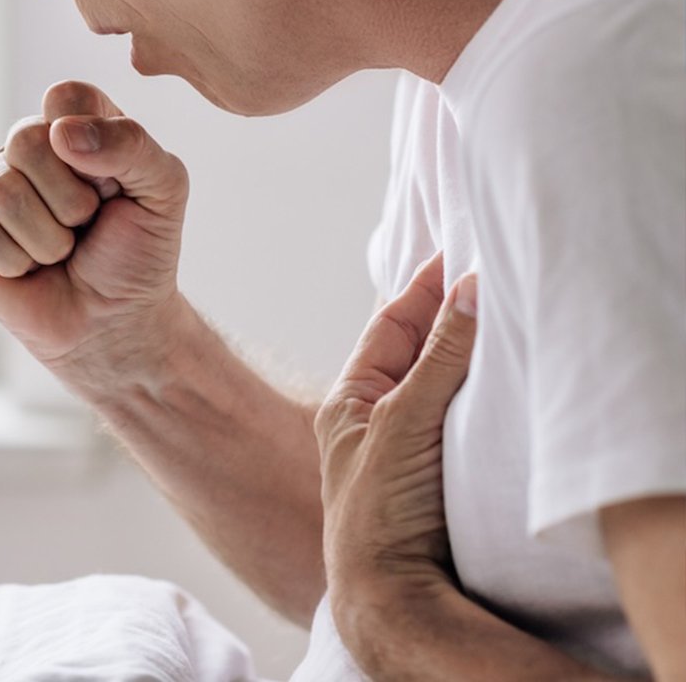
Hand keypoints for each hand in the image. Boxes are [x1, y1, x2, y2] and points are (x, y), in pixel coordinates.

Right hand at [0, 80, 189, 374]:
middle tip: (85, 224)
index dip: (93, 143)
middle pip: (25, 140)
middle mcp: (28, 145)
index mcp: (76, 124)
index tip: (114, 184)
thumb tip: (60, 132)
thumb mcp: (164, 190)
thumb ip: (130, 144)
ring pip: (3, 191)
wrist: (114, 323)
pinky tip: (29, 268)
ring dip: (48, 239)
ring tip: (62, 250)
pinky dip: (18, 262)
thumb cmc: (140, 253)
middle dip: (70, 200)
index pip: (68, 97)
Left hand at [313, 254, 477, 653]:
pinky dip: (479, 390)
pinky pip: (460, 414)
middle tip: (488, 275)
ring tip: (499, 314)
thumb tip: (466, 288)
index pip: (391, 324)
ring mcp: (408, 443)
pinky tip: (500, 376)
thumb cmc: (378, 510)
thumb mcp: (405, 421)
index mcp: (350, 399)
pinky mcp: (440, 470)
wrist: (394, 596)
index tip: (457, 253)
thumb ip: (439, 358)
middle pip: (418, 349)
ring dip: (467, 351)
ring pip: (441, 380)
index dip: (424, 288)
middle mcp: (376, 416)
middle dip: (449, 314)